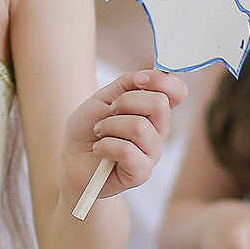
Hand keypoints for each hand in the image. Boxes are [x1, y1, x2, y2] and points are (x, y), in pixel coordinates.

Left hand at [62, 69, 185, 200]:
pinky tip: (99, 149)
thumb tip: (145, 75)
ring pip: (140, 127)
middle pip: (159, 104)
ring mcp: (152, 152)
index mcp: (154, 110)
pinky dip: (105, 145)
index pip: (178, 92)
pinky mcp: (141, 172)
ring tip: (99, 133)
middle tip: (109, 112)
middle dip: (125, 102)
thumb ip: (127, 84)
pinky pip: (127, 150)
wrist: (71, 158)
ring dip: (109, 126)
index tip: (137, 81)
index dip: (161, 80)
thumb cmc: (88, 128)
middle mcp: (159, 131)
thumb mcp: (104, 98)